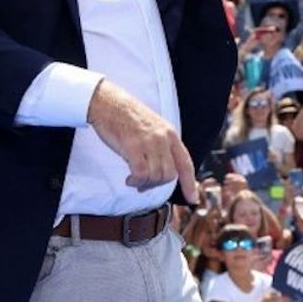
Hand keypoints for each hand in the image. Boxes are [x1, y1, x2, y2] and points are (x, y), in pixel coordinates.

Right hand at [87, 80, 197, 203]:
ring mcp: (149, 142)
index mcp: (171, 134)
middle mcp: (163, 138)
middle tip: (144, 185)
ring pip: (156, 176)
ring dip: (144, 184)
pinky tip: (129, 179)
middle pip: (170, 174)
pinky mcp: (133, 146)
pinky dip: (135, 181)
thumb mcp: (154, 128)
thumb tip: (162, 172)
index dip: (190, 183)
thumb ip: (161, 147)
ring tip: (134, 180)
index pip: (185, 163)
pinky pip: (141, 174)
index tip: (193, 199)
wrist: (110, 103)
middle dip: (157, 185)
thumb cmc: (128, 118)